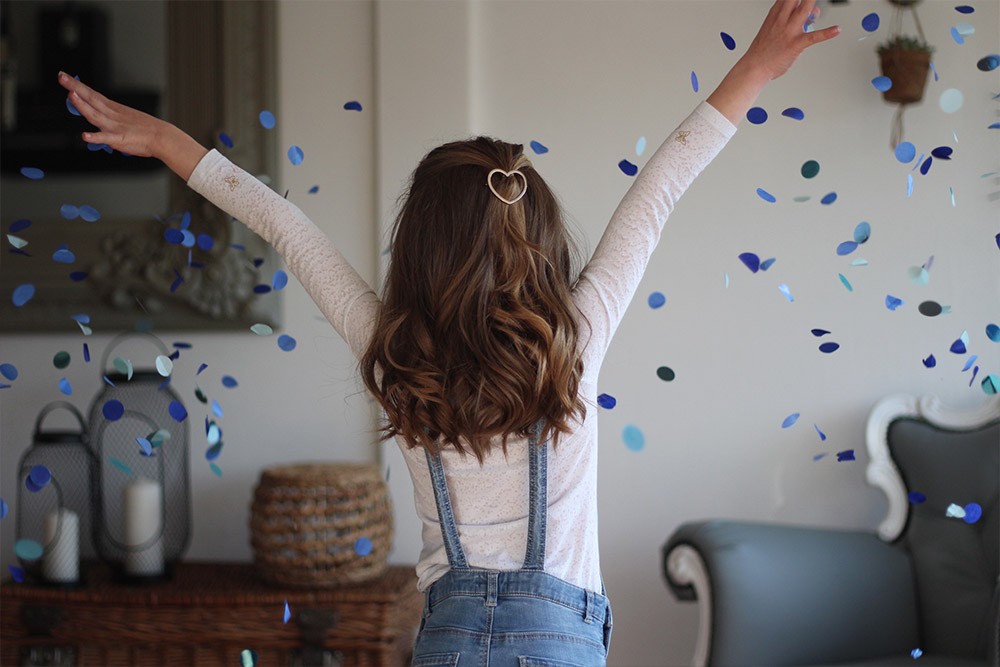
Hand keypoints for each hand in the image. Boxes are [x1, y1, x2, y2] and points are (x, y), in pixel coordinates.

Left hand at [57, 71, 207, 179]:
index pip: (92, 95)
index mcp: (113, 109)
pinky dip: (95, 137)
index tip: (65, 78)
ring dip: (83, 105)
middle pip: (90, 99)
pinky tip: (84, 136)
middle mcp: (112, 115)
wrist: (163, 137)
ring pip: (95, 115)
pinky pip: (105, 138)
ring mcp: (115, 126)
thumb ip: (110, 119)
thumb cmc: (146, 130)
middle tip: (62, 77)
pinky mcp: (119, 139)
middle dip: (75, 88)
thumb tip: (98, 120)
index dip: (78, 86)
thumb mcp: (125, 119)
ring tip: (71, 96)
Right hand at [707, 0, 839, 124]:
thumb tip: (797, 17)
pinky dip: (827, 33)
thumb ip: (782, 21)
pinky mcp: (796, 44)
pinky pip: (814, 37)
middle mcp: (782, 21)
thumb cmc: (761, 52)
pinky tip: (836, 30)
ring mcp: (789, 32)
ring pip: (804, 11)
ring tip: (819, 5)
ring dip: (814, 4)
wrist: (754, 68)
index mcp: (774, 16)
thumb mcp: (768, 30)